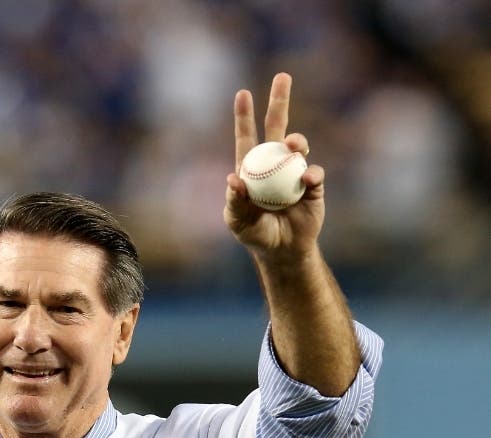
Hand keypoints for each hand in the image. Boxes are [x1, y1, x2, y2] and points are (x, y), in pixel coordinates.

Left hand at [224, 73, 322, 264]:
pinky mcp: (313, 186)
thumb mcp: (238, 221)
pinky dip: (311, 174)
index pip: (247, 137)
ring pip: (299, 146)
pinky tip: (307, 180)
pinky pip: (314, 173)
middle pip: (277, 128)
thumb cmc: (255, 234)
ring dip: (298, 141)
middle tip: (283, 76)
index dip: (245, 116)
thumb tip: (232, 178)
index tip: (243, 93)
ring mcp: (294, 172)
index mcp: (252, 168)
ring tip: (296, 145)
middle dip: (279, 101)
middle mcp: (274, 164)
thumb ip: (235, 201)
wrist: (283, 251)